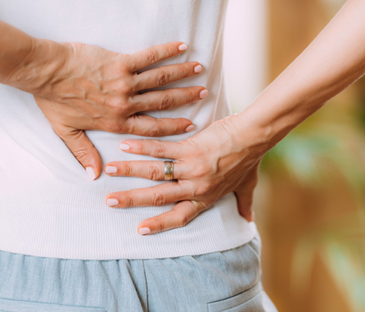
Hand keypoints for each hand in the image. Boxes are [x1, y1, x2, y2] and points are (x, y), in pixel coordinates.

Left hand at [18, 39, 206, 179]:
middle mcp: (124, 105)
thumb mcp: (66, 133)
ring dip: (181, 75)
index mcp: (114, 123)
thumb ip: (83, 153)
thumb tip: (93, 175)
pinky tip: (179, 47)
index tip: (189, 125)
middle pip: (161, 103)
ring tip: (199, 70)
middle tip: (203, 94)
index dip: (172, 128)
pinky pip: (147, 57)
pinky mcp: (119, 63)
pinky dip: (165, 52)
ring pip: (159, 80)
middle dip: (184, 98)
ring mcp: (123, 83)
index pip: (150, 128)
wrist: (44, 73)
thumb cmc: (53, 100)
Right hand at [103, 113, 265, 234]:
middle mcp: (196, 187)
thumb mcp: (247, 186)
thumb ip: (243, 203)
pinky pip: (161, 150)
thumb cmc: (249, 159)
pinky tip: (125, 145)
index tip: (139, 230)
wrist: (254, 135)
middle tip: (110, 201)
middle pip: (159, 197)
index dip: (159, 224)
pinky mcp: (190, 149)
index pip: (179, 216)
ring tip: (110, 170)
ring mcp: (192, 168)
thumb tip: (249, 221)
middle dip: (132, 200)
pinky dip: (141, 148)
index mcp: (206, 198)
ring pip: (155, 173)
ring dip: (130, 172)